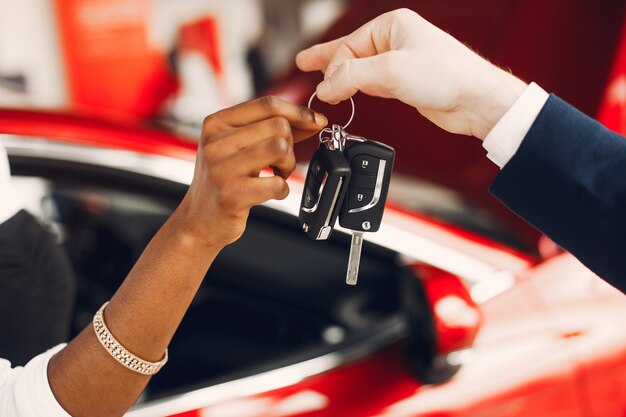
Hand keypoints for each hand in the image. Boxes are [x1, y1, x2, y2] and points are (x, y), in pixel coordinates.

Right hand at [178, 96, 326, 247]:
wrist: (199, 219)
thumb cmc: (222, 180)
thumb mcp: (237, 146)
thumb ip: (269, 129)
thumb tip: (312, 120)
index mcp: (216, 123)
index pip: (268, 105)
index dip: (299, 112)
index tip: (317, 121)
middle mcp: (216, 142)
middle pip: (278, 126)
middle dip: (290, 145)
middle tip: (280, 162)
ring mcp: (222, 168)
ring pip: (280, 148)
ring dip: (288, 165)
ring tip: (276, 174)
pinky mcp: (231, 194)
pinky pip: (276, 183)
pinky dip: (282, 189)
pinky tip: (270, 192)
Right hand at [296, 8, 526, 138]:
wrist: (476, 100)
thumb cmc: (446, 75)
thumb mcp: (390, 72)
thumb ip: (351, 78)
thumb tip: (325, 87)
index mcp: (392, 25)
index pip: (348, 46)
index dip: (331, 69)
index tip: (321, 90)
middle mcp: (395, 40)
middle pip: (351, 52)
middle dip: (328, 62)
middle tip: (302, 64)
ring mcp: (401, 62)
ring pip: (361, 69)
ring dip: (342, 78)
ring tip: (320, 80)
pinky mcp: (406, 83)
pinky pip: (373, 83)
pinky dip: (358, 88)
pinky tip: (348, 92)